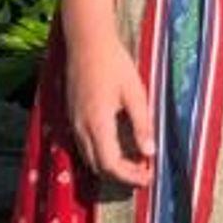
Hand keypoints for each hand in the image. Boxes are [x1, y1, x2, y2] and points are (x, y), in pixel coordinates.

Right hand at [64, 28, 154, 187]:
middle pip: (98, 167)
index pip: (110, 164)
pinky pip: (84, 147)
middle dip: (122, 176)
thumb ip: (142, 124)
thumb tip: (150, 153)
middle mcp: (81, 128)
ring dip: (112, 167)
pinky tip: (119, 150)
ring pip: (89, 159)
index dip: (129, 176)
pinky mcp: (72, 117)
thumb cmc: (115, 65)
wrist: (87, 45)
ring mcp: (73, 123)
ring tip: (137, 165)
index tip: (149, 178)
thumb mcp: (136, 93)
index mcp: (97, 123)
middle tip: (146, 175)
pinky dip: (101, 156)